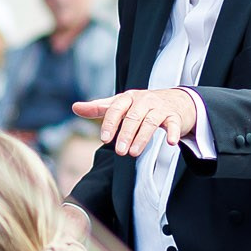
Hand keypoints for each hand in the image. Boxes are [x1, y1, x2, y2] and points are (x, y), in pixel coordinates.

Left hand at [74, 87, 199, 156]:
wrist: (176, 100)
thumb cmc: (142, 104)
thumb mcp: (120, 104)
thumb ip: (99, 108)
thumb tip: (75, 107)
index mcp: (128, 98)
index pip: (116, 108)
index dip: (110, 123)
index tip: (104, 138)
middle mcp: (144, 101)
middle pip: (133, 117)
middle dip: (125, 134)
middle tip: (119, 152)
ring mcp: (160, 108)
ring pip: (150, 122)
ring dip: (142, 138)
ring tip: (133, 152)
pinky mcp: (174, 117)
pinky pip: (173, 124)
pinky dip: (172, 132)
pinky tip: (170, 142)